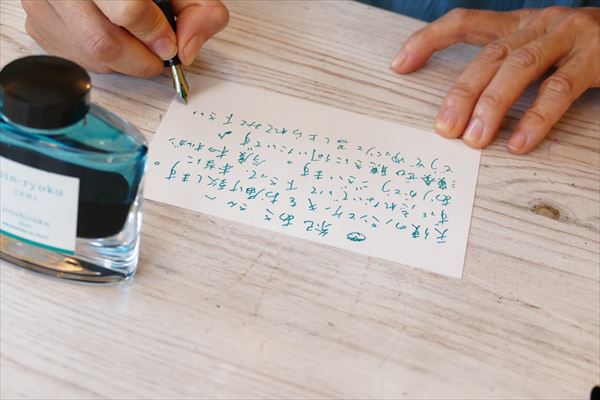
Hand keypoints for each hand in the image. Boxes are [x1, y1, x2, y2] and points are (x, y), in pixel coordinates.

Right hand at [22, 0, 228, 76]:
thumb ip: (197, 11)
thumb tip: (186, 51)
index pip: (127, 10)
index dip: (154, 34)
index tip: (170, 43)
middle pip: (102, 42)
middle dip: (142, 59)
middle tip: (160, 54)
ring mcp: (44, 6)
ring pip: (89, 56)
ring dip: (125, 61)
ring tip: (140, 42)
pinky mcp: (40, 25)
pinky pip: (77, 58)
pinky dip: (106, 59)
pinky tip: (116, 37)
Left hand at [391, 7, 599, 153]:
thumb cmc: (585, 52)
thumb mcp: (541, 52)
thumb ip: (507, 69)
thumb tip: (467, 110)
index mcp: (519, 24)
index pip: (464, 22)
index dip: (428, 40)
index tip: (399, 64)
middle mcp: (540, 24)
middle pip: (489, 56)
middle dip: (462, 93)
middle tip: (444, 128)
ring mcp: (569, 36)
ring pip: (519, 69)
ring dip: (492, 106)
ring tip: (474, 139)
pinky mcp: (597, 56)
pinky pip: (560, 90)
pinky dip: (537, 118)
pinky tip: (519, 142)